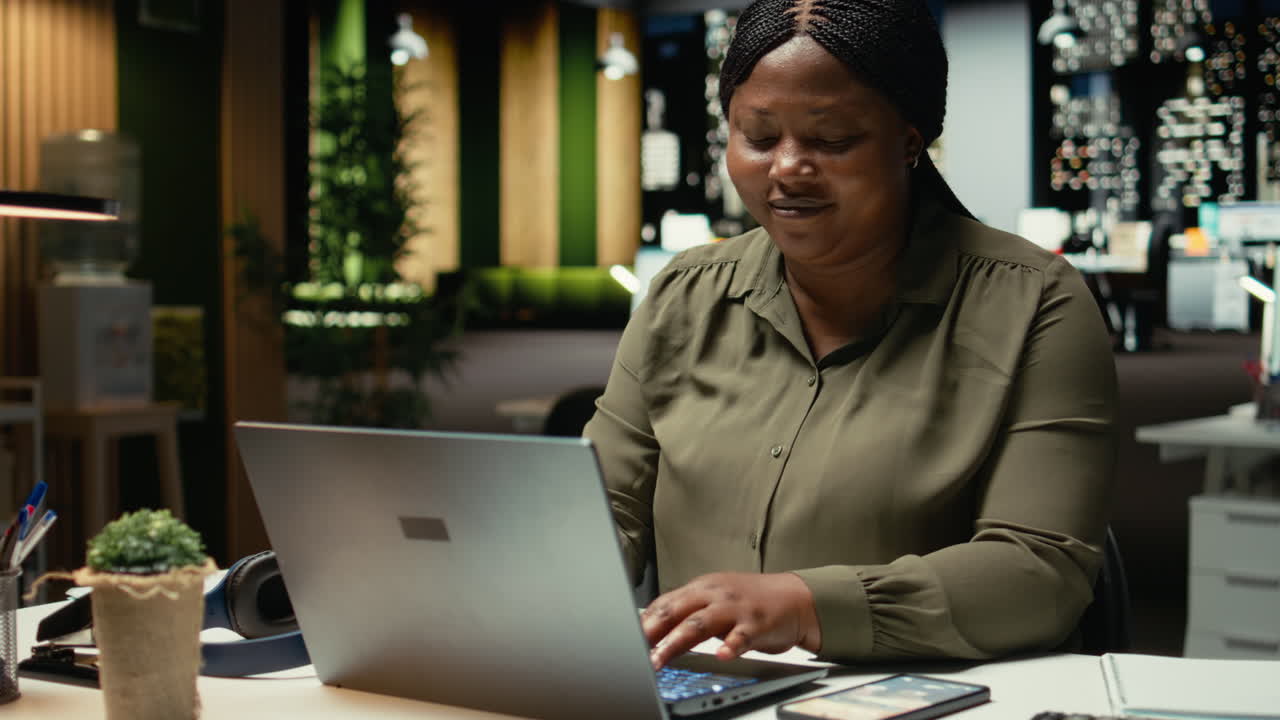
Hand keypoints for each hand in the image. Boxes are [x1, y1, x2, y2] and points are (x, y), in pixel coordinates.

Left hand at [640, 571, 820, 669]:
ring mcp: (735, 608)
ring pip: (700, 623)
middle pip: (676, 612)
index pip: (665, 603)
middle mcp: (715, 594)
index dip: (644, 621)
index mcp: (701, 588)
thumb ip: (687, 611)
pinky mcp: (756, 624)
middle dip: (652, 631)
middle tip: (633, 649)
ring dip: (676, 642)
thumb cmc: (749, 601)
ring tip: (660, 658)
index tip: (624, 638)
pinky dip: (730, 645)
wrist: (794, 597)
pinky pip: (741, 636)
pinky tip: (721, 655)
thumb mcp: (714, 599)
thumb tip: (651, 625)